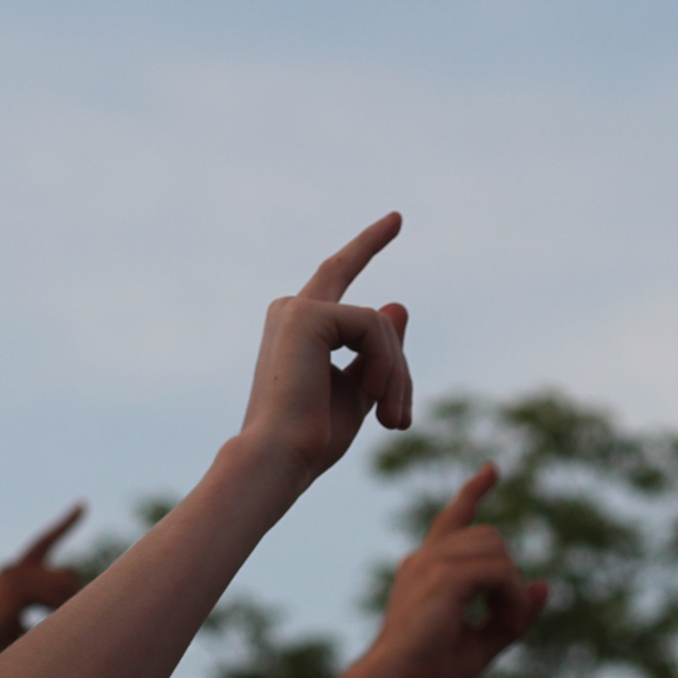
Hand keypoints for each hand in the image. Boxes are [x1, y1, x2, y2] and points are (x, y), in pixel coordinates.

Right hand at [0, 505, 85, 672]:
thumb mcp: (22, 624)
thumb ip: (44, 609)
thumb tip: (75, 601)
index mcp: (12, 575)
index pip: (44, 543)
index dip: (65, 524)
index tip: (82, 505)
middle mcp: (11, 569)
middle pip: (68, 575)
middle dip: (71, 603)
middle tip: (54, 627)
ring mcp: (12, 576)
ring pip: (67, 586)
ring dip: (63, 614)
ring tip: (39, 634)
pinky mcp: (16, 589)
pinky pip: (57, 598)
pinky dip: (55, 617)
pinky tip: (31, 629)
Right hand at [239, 213, 413, 489]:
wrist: (278, 457)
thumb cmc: (310, 438)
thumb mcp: (359, 391)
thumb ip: (378, 351)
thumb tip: (399, 302)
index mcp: (297, 329)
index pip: (336, 277)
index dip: (365, 247)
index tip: (394, 219)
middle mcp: (290, 311)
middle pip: (365, 302)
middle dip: (376, 267)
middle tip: (397, 286)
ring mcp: (296, 309)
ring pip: (380, 324)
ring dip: (397, 375)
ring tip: (391, 420)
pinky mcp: (307, 315)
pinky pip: (374, 328)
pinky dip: (387, 367)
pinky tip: (377, 398)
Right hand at [361, 463, 548, 677]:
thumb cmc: (428, 672)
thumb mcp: (482, 642)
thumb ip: (512, 614)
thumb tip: (545, 585)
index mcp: (425, 569)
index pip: (453, 519)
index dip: (474, 492)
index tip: (493, 469)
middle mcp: (425, 559)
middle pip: (490, 537)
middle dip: (509, 575)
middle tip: (506, 620)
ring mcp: (430, 564)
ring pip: (496, 548)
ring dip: (512, 587)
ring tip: (504, 623)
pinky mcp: (443, 578)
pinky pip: (499, 570)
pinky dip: (511, 595)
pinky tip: (504, 621)